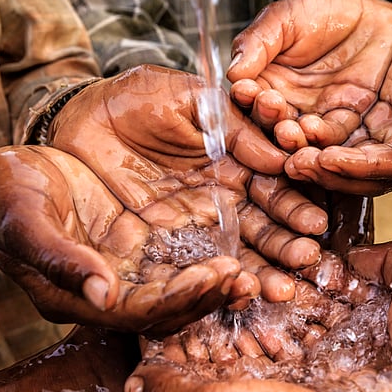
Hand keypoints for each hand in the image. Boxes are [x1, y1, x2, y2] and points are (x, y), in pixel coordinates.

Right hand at [0, 146, 252, 334]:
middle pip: (171, 306)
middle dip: (212, 294)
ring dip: (218, 279)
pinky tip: (243, 238)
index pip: (141, 310)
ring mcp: (127, 267)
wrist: (0, 179)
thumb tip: (103, 295)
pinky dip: (210, 250)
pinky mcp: (139, 241)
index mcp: (79, 297)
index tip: (220, 277)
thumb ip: (60, 259)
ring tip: (258, 266)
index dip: (181, 298)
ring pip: (182, 283)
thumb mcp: (23, 223)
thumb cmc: (3, 198)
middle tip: (252, 277)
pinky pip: (181, 251)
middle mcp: (110, 289)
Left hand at [46, 64, 330, 299]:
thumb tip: (279, 157)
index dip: (293, 206)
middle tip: (306, 259)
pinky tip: (236, 293)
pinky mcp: (160, 245)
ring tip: (281, 288)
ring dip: (260, 272)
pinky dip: (212, 283)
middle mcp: (219, 199)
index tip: (315, 223)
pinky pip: (189, 268)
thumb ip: (233, 124)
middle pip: (260, 228)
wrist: (76, 117)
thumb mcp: (189, 98)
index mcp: (233, 162)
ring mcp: (191, 225)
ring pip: (233, 254)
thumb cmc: (135, 98)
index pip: (272, 188)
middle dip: (285, 245)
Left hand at [129, 243, 391, 391]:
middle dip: (213, 317)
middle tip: (219, 275)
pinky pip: (289, 355)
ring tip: (251, 276)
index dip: (168, 337)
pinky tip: (290, 290)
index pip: (167, 386)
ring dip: (252, 314)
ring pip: (251, 354)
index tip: (172, 293)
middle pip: (210, 365)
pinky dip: (287, 325)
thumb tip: (134, 380)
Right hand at [227, 0, 391, 149]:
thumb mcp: (288, 17)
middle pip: (270, 125)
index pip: (249, 97)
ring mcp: (316, 121)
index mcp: (266, 82)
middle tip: (271, 107)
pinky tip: (315, 131)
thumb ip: (260, 40)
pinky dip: (322, 141)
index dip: (246, 95)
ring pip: (299, 138)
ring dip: (292, 137)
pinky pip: (333, 140)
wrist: (382, 22)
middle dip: (268, 119)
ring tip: (290, 129)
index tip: (246, 88)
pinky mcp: (347, 129)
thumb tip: (233, 71)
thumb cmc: (330, 13)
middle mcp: (287, 108)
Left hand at [283, 9, 391, 194]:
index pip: (389, 169)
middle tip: (291, 162)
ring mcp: (383, 136)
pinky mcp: (367, 119)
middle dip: (325, 169)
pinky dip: (311, 131)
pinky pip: (335, 131)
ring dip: (313, 155)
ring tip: (282, 145)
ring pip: (343, 155)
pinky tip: (286, 123)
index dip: (357, 167)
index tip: (324, 159)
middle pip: (359, 173)